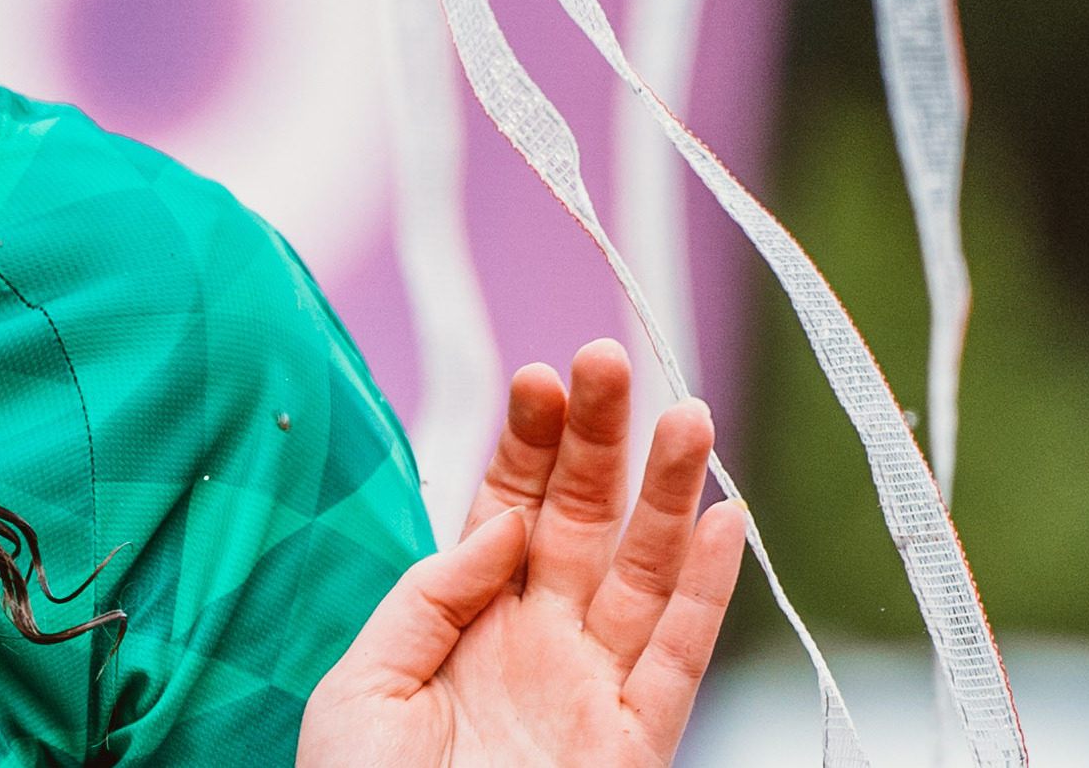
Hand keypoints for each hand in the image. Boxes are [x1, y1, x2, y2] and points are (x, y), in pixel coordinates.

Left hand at [301, 341, 747, 767]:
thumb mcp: (361, 688)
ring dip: (667, 493)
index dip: (530, 444)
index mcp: (465, 625)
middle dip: (600, 441)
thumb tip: (499, 522)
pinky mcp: (635, 743)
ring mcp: (590, 689)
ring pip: (642, 573)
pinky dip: (708, 590)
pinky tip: (726, 519)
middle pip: (582, 522)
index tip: (544, 376)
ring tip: (685, 414)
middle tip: (612, 359)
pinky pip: (680, 658)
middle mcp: (536, 645)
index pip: (507, 510)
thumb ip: (428, 595)